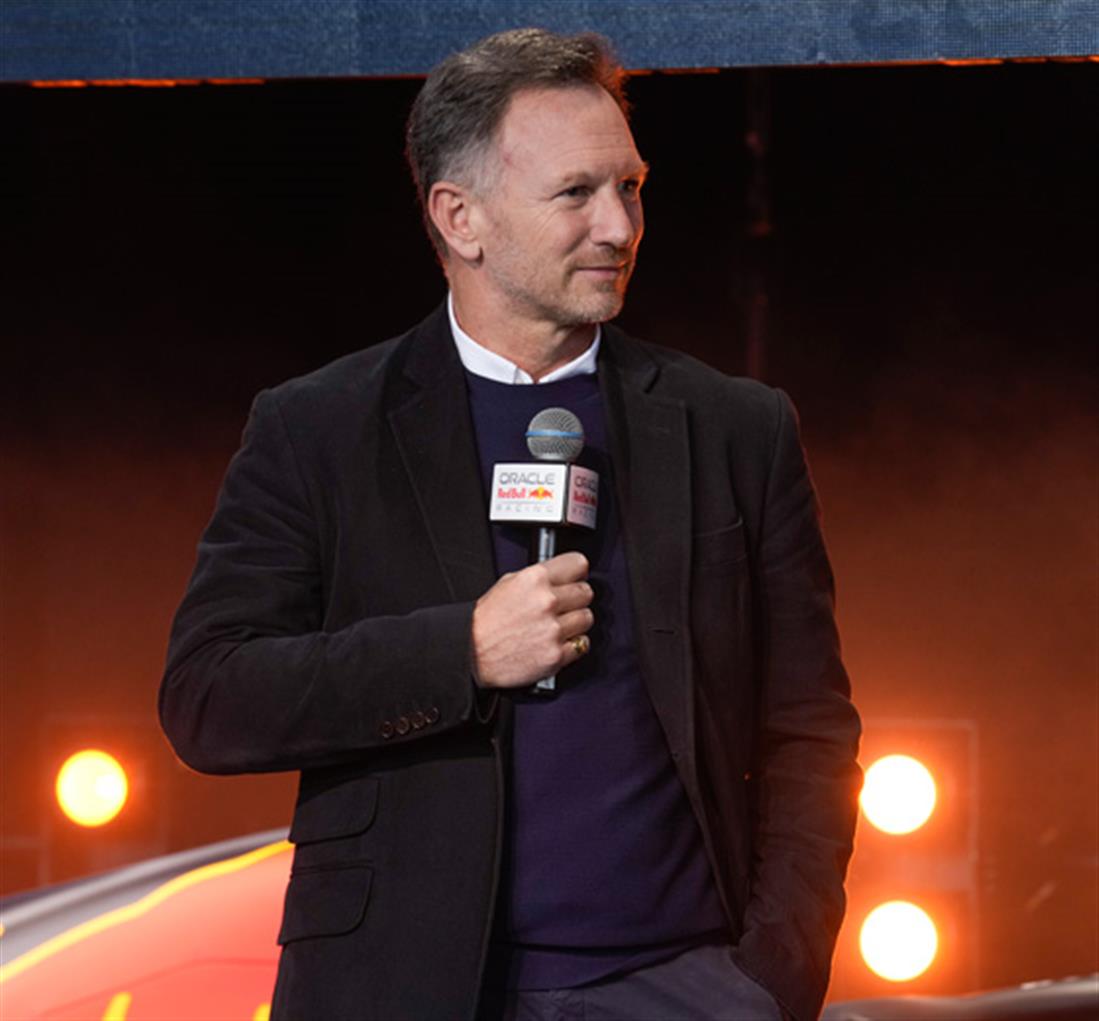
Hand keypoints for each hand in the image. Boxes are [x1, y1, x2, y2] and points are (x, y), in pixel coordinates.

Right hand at [471, 552, 593, 687]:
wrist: (472, 652)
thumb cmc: (488, 620)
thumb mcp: (509, 583)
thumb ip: (540, 577)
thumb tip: (562, 574)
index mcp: (535, 579)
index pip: (579, 564)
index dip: (577, 572)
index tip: (576, 578)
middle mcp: (547, 601)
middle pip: (586, 592)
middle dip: (576, 599)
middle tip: (564, 605)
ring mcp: (553, 629)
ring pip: (587, 618)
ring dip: (576, 622)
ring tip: (557, 625)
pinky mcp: (556, 654)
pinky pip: (583, 644)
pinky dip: (573, 645)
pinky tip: (556, 641)